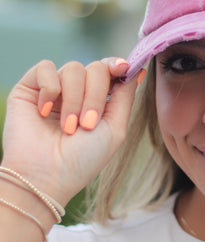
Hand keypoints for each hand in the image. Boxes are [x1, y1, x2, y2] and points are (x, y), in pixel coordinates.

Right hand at [1, 58, 139, 204]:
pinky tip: (44, 111)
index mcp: (97, 101)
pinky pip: (45, 67)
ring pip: (73, 68)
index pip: (110, 71)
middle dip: (96, 95)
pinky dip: (50, 88)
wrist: (46, 176)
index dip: (118, 65)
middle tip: (87, 124)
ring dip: (75, 99)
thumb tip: (138, 68)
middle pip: (96, 68)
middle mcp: (76, 92)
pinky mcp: (29, 88)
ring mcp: (53, 89)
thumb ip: (125, 97)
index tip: (124, 67)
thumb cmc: (83, 160)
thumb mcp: (115, 129)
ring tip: (68, 127)